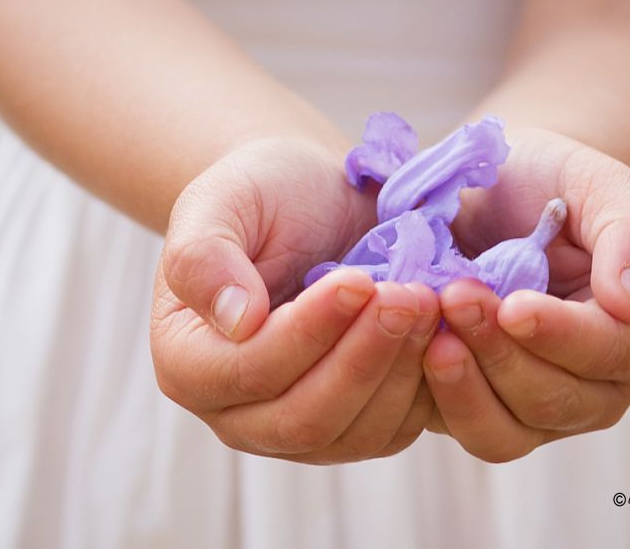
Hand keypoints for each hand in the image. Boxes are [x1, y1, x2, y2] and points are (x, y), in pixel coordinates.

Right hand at [150, 138, 438, 462]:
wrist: (311, 202)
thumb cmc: (263, 195)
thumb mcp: (221, 201)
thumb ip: (205, 256)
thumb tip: (237, 320)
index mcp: (188, 361)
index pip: (249, 370)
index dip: (309, 332)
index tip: (358, 280)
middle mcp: (235, 411)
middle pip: (303, 417)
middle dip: (364, 358)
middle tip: (412, 297)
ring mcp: (294, 428)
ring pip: (354, 435)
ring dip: (401, 373)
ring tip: (431, 305)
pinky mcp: (350, 426)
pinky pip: (391, 432)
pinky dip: (424, 390)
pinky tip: (442, 335)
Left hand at [422, 128, 629, 461]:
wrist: (497, 193)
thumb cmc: (554, 183)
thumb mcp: (599, 184)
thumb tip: (627, 303)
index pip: (610, 353)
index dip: (561, 335)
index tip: (514, 306)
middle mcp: (597, 387)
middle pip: (554, 400)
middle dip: (500, 353)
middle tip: (455, 297)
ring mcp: (537, 408)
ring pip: (504, 433)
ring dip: (463, 386)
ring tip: (428, 334)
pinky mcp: (480, 409)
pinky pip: (459, 426)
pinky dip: (432, 396)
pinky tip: (407, 348)